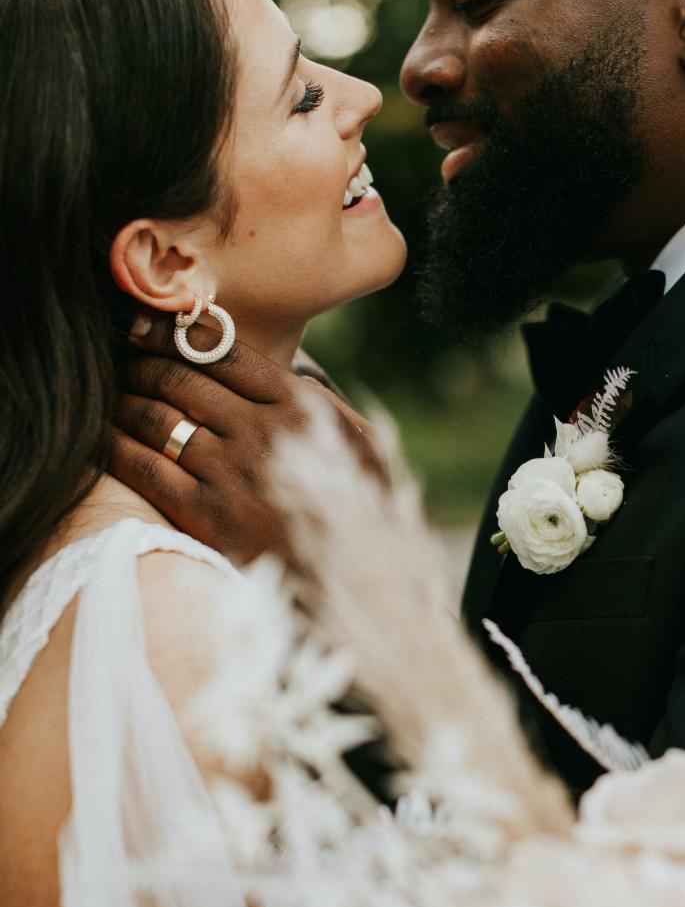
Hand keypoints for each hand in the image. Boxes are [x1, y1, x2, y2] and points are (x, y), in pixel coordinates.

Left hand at [110, 313, 382, 562]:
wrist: (356, 579)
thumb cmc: (356, 506)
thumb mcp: (358, 440)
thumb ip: (317, 402)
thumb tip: (274, 371)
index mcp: (298, 405)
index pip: (222, 353)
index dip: (173, 333)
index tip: (145, 327)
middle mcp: (262, 431)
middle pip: (182, 380)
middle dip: (143, 365)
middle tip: (125, 364)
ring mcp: (233, 473)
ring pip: (158, 419)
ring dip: (125, 402)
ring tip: (114, 399)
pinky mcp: (207, 515)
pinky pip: (147, 468)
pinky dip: (118, 447)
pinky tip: (106, 439)